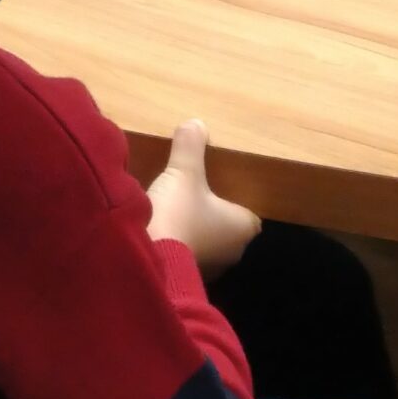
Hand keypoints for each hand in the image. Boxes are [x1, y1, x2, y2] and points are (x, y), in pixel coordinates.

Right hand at [144, 121, 259, 279]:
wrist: (148, 258)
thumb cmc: (179, 214)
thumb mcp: (184, 173)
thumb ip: (191, 147)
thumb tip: (195, 123)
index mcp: (243, 228)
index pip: (249, 214)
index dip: (236, 201)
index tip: (222, 187)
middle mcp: (232, 252)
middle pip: (228, 228)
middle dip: (213, 214)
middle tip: (196, 192)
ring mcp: (209, 268)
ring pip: (207, 242)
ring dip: (195, 230)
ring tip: (177, 207)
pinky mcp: (185, 275)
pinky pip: (186, 253)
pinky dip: (178, 241)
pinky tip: (163, 227)